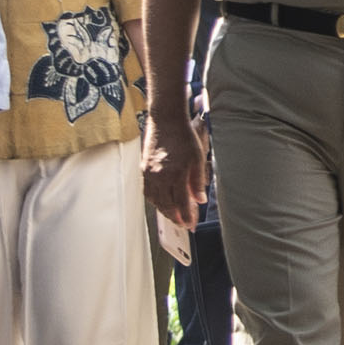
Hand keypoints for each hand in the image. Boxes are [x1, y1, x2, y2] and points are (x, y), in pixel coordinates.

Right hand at [143, 104, 205, 230]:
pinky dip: (155, 200)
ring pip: (156, 200)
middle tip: (183, 224)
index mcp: (176, 173)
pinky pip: (147, 191)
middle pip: (167, 205)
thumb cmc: (184, 136)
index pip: (181, 202)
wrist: (166, 120)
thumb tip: (200, 200)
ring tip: (174, 216)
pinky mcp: (143, 169)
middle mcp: (160, 176)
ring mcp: (150, 173)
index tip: (191, 224)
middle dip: (176, 217)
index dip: (186, 216)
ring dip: (165, 211)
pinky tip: (161, 202)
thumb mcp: (198, 158)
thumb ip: (197, 181)